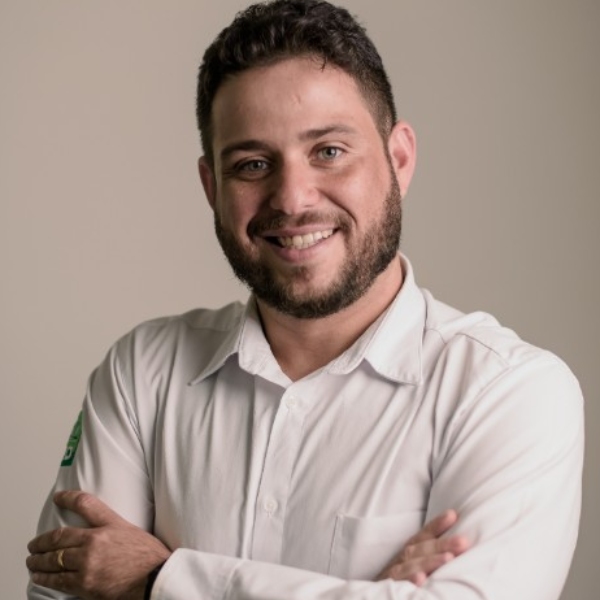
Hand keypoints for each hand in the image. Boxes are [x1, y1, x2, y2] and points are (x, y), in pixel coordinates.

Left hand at [27, 491, 170, 599]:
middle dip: (41, 542)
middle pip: (59, 537)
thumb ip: (112, 528)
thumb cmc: (149, 555)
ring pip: (54, 559)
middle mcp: (96, 541)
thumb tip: (97, 530)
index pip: (84, 503)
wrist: (155, 577)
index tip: (58, 497)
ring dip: (38, 560)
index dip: (68, 498)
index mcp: (110, 524)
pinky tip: (39, 576)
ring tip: (32, 561)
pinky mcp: (85, 583)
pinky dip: (45, 578)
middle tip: (33, 544)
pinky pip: (58, 580)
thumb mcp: (132, 531)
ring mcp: (88, 563)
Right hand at [375, 509, 469, 585]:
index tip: (452, 515)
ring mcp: (394, 574)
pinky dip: (409, 581)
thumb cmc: (399, 580)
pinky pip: (398, 585)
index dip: (437, 525)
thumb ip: (428, 555)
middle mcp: (401, 559)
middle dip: (442, 544)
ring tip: (448, 558)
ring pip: (411, 565)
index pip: (423, 535)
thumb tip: (454, 550)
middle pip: (422, 549)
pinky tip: (420, 580)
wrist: (370, 597)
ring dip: (430, 561)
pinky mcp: (388, 588)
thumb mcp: (412, 565)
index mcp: (409, 552)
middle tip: (463, 541)